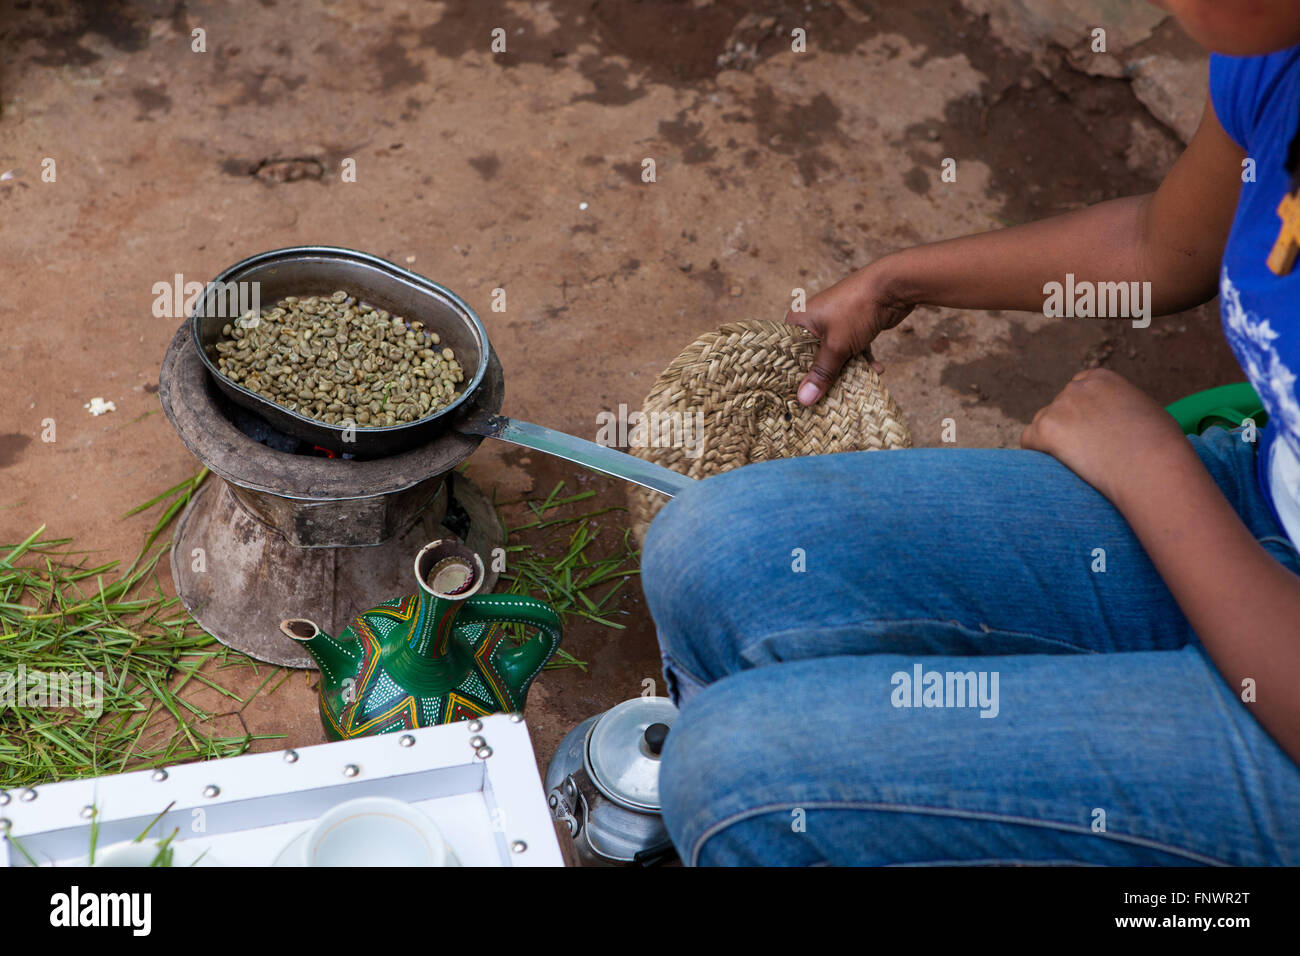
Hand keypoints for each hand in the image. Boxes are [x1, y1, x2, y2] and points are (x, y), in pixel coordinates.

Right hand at [786, 264, 913, 405]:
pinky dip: (862, 360)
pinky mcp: (853, 326)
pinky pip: (851, 349)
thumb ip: (822, 373)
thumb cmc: (856, 310)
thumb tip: (804, 400)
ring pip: (835, 355)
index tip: (797, 396)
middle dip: (824, 376)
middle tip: (827, 398)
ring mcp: (834, 323)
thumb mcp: (836, 345)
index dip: (793, 375)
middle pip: (812, 357)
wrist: (892, 286)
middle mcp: (813, 321)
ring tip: (857, 386)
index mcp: (799, 320)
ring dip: (848, 370)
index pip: (788, 353)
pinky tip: (877, 369)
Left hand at [1020, 368, 1191, 502]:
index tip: (1089, 437)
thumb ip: (1123, 407)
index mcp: (1102, 378)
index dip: (1081, 416)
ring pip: (1042, 425)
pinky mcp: (1047, 428)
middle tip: (1085, 457)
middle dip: (1068, 430)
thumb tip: (1117, 420)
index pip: (1077, 391)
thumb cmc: (1161, 449)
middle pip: (1058, 408)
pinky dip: (1037, 455)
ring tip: (1078, 465)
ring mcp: (1060, 406)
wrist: (1153, 468)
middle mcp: (1078, 386)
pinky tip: (1056, 468)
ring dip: (1053, 444)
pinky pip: (1028, 441)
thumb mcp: (1147, 413)